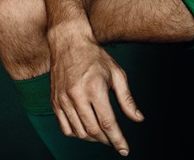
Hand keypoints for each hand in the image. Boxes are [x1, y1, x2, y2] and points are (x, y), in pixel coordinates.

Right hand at [49, 26, 143, 155]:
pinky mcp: (55, 102)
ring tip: (102, 134)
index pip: (107, 122)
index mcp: (94, 88)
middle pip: (93, 130)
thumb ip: (127, 99)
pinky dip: (77, 134)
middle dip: (106, 140)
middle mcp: (77, 96)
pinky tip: (86, 129)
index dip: (117, 139)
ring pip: (79, 132)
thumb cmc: (95, 56)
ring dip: (93, 138)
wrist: (69, 43)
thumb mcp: (117, 73)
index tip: (124, 150)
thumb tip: (138, 119)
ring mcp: (63, 100)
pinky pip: (65, 128)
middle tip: (114, 140)